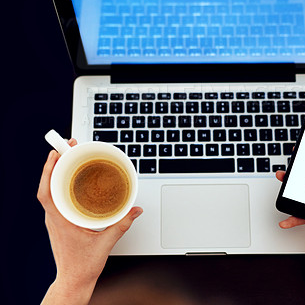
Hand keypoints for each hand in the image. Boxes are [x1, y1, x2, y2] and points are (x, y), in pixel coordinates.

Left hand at [38, 139, 142, 304]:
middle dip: (56, 163)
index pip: (46, 192)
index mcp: (60, 221)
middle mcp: (54, 217)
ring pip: (50, 190)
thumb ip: (122, 224)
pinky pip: (56, 197)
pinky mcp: (60, 220)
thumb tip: (135, 209)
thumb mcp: (105, 243)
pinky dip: (61, 183)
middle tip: (67, 147)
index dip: (48, 171)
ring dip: (57, 172)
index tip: (56, 154)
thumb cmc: (83, 266)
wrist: (73, 281)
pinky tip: (72, 178)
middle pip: (48, 185)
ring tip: (69, 157)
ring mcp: (55, 219)